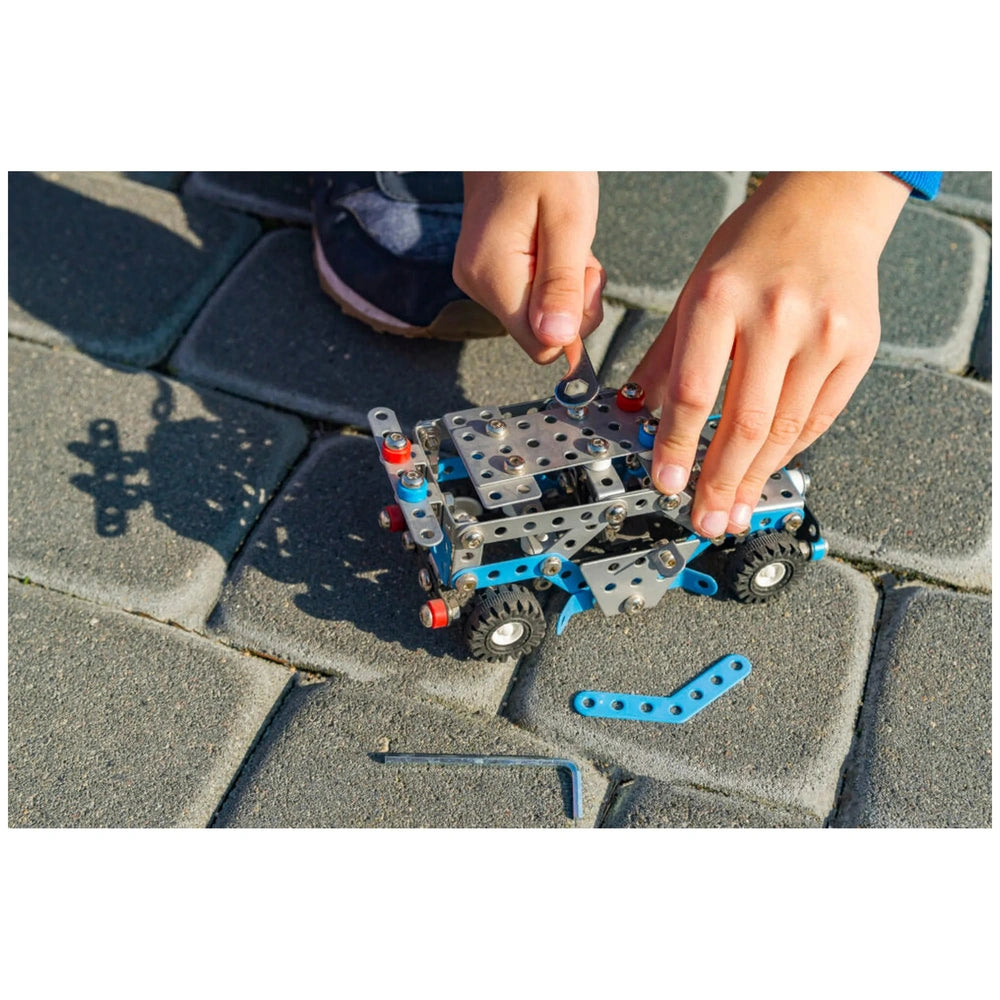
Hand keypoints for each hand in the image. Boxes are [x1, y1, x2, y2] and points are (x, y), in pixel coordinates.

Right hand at [454, 172, 604, 363]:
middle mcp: (477, 285)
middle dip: (571, 299)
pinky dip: (552, 273)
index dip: (573, 322)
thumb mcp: (568, 220)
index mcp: (493, 277)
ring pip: (537, 313)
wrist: (513, 126)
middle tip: (578, 250)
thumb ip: (562, 285)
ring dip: (564, 283)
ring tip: (564, 236)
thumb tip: (557, 343)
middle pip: (539, 332)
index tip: (583, 275)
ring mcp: (479, 278)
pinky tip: (552, 239)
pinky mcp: (486, 270)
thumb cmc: (545, 159)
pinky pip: (530, 294)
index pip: (541, 346)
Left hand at [631, 172, 910, 537]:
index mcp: (722, 298)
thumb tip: (637, 409)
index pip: (695, 392)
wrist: (830, 205)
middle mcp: (776, 316)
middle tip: (705, 518)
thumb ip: (667, 354)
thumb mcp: (696, 287)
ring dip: (755, 478)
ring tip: (735, 509)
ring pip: (785, 429)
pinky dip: (790, 450)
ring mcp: (824, 333)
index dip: (677, 445)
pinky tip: (767, 470)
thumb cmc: (755, 244)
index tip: (665, 482)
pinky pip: (820, 417)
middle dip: (720, 481)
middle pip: (745, 422)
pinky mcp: (858, 347)